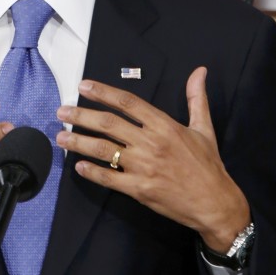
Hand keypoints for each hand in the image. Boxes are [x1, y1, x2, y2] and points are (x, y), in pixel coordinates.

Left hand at [56, 67, 249, 251]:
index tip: (83, 86)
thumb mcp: (204, 128)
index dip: (103, 92)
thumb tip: (199, 71)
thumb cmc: (208, 165)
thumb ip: (196, 99)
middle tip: (61, 112)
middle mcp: (150, 143)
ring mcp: (143, 167)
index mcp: (165, 125)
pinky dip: (91, 172)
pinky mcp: (139, 189)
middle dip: (81, 115)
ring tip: (60, 137)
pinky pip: (109, 178)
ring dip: (79, 142)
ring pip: (104, 150)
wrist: (215, 203)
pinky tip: (78, 165)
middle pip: (108, 123)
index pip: (128, 103)